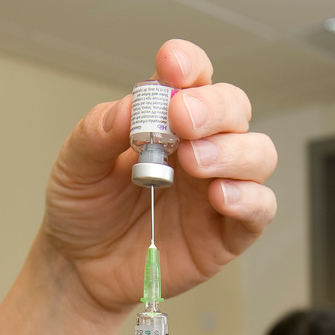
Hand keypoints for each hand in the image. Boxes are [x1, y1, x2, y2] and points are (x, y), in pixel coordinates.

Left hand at [41, 39, 276, 315]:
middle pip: (234, 109)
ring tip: (193, 162)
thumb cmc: (85, 210)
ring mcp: (218, 187)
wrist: (81, 268)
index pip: (193, 78)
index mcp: (168, 120)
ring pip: (258, 153)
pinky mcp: (228, 232)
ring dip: (232, 151)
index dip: (189, 65)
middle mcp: (202, 146)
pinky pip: (260, 208)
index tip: (170, 66)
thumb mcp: (75, 166)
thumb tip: (128, 108)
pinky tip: (218, 197)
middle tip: (182, 119)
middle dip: (213, 108)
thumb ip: (98, 133)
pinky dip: (248, 198)